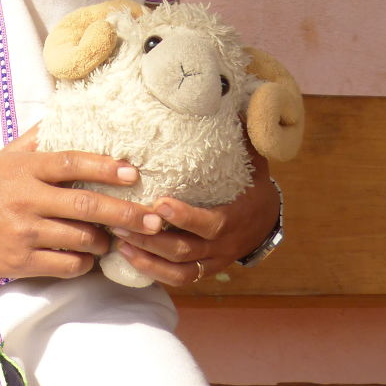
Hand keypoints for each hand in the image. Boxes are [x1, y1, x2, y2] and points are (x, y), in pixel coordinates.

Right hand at [0, 126, 164, 280]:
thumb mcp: (8, 155)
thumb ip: (40, 137)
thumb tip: (70, 111)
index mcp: (26, 169)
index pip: (71, 163)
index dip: (104, 166)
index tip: (132, 172)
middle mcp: (27, 199)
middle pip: (86, 205)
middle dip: (125, 213)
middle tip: (154, 218)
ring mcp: (26, 232)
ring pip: (82, 238)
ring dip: (105, 240)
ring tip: (114, 237)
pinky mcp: (23, 260)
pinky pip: (68, 264)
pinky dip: (85, 262)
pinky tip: (88, 256)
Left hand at [107, 155, 279, 287]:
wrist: (267, 223)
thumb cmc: (253, 187)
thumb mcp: (254, 164)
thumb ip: (245, 139)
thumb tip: (239, 107)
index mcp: (232, 219)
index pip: (208, 224)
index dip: (184, 217)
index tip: (159, 202)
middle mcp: (221, 245)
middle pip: (184, 249)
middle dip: (151, 238)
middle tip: (121, 222)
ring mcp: (211, 261)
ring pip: (177, 268)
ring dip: (146, 257)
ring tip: (119, 241)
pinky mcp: (202, 270)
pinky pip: (178, 278)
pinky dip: (153, 271)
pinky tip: (129, 256)